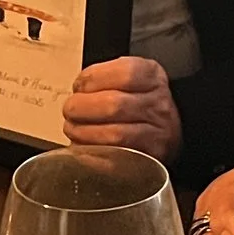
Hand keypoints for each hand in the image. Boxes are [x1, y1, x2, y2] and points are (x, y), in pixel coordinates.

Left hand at [61, 55, 180, 158]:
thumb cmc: (136, 103)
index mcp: (152, 77)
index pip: (124, 73)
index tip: (79, 86)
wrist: (163, 133)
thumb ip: (104, 77)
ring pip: (115, 134)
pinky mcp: (149, 161)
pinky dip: (93, 154)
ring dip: (84, 133)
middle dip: (82, 108)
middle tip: (70, 111)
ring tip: (73, 129)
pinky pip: (116, 160)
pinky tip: (82, 148)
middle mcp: (159, 105)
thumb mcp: (128, 78)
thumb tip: (77, 89)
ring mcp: (157, 135)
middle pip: (114, 104)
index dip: (92, 79)